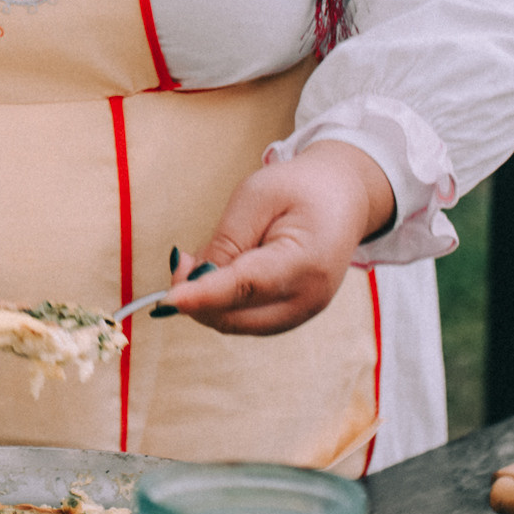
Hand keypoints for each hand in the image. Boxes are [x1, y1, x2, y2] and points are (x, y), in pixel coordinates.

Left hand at [160, 142, 395, 336]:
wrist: (345, 197)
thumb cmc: (300, 189)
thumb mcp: (257, 197)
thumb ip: (226, 241)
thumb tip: (191, 281)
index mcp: (306, 261)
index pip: (247, 286)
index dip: (204, 295)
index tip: (168, 299)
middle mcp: (308, 298)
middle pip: (236, 317)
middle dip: (196, 297)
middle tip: (179, 260)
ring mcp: (303, 313)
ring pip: (235, 324)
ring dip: (206, 301)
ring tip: (202, 260)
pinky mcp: (292, 316)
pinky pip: (245, 320)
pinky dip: (221, 303)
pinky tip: (217, 274)